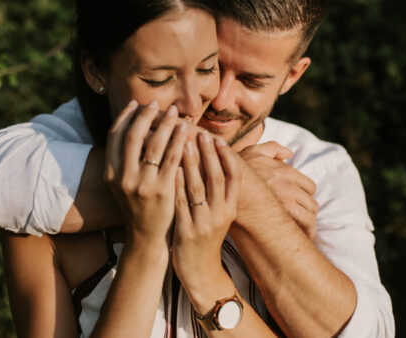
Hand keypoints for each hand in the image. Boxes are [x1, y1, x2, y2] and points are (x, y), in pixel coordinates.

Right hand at [104, 100, 187, 247]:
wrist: (147, 237)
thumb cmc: (138, 205)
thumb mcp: (122, 184)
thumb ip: (124, 159)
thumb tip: (133, 125)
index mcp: (110, 173)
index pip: (114, 136)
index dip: (125, 117)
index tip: (136, 104)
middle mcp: (123, 178)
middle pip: (132, 136)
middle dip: (145, 116)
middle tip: (156, 104)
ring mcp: (142, 184)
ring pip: (153, 144)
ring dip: (164, 124)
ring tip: (174, 112)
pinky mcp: (162, 190)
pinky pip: (172, 158)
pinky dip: (178, 140)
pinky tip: (185, 130)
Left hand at [172, 131, 239, 289]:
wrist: (200, 272)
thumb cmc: (207, 237)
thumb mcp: (220, 215)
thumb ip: (218, 192)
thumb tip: (214, 162)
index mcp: (231, 209)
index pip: (234, 178)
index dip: (227, 157)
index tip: (217, 139)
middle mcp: (221, 215)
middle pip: (217, 178)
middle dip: (208, 154)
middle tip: (199, 134)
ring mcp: (204, 224)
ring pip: (198, 188)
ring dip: (191, 164)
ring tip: (183, 143)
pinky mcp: (186, 232)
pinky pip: (181, 204)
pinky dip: (177, 185)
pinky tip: (170, 169)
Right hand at [239, 142, 318, 238]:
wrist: (222, 183)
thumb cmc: (237, 168)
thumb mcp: (253, 151)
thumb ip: (273, 148)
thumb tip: (289, 153)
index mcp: (287, 172)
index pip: (310, 188)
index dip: (306, 197)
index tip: (301, 204)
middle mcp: (289, 187)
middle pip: (312, 205)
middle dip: (308, 213)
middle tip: (302, 222)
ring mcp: (285, 203)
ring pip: (309, 219)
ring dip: (308, 227)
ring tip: (302, 234)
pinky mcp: (278, 218)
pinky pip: (298, 229)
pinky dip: (301, 235)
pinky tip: (294, 239)